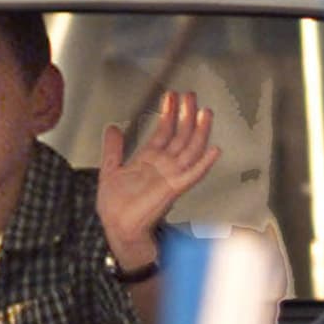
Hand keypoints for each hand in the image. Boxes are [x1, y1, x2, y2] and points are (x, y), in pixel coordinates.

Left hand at [97, 90, 220, 269]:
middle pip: (180, 136)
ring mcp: (170, 176)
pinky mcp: (173, 190)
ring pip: (189, 150)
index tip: (173, 96)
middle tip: (191, 96)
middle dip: (186, 115)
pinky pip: (192, 175)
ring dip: (199, 131)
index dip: (169, 113)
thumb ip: (113, 148)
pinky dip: (203, 164)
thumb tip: (112, 127)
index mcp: (148, 160)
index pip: (163, 132)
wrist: (117, 227)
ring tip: (205, 113)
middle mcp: (163, 166)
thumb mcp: (109, 169)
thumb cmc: (115, 205)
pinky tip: (214, 150)